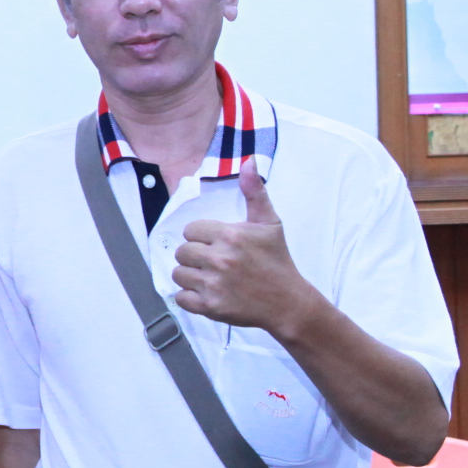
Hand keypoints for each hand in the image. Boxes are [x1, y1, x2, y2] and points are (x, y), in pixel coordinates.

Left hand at [170, 163, 317, 333]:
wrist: (288, 302)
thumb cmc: (278, 261)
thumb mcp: (270, 223)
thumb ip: (255, 192)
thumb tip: (249, 161)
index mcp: (230, 236)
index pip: (191, 231)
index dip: (201, 237)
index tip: (217, 244)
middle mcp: (219, 259)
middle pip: (182, 252)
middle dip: (195, 256)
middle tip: (214, 262)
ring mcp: (213, 284)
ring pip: (179, 274)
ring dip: (191, 276)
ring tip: (210, 277)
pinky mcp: (210, 307)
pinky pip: (181, 298)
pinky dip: (190, 297)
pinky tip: (208, 293)